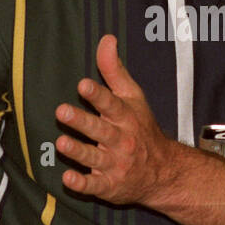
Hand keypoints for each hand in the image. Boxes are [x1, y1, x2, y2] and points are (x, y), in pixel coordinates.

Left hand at [55, 34, 178, 206]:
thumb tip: (106, 39)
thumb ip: (114, 70)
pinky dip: (82, 184)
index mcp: (125, 117)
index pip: (111, 104)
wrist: (163, 171)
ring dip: (78, 151)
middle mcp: (121, 140)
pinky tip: (68, 179)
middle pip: (100, 130)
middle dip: (82, 121)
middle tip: (62, 111)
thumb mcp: (132, 97)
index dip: (97, 95)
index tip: (83, 85)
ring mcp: (115, 164)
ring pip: (95, 158)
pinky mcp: (109, 185)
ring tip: (61, 144)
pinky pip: (95, 186)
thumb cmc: (142, 128)